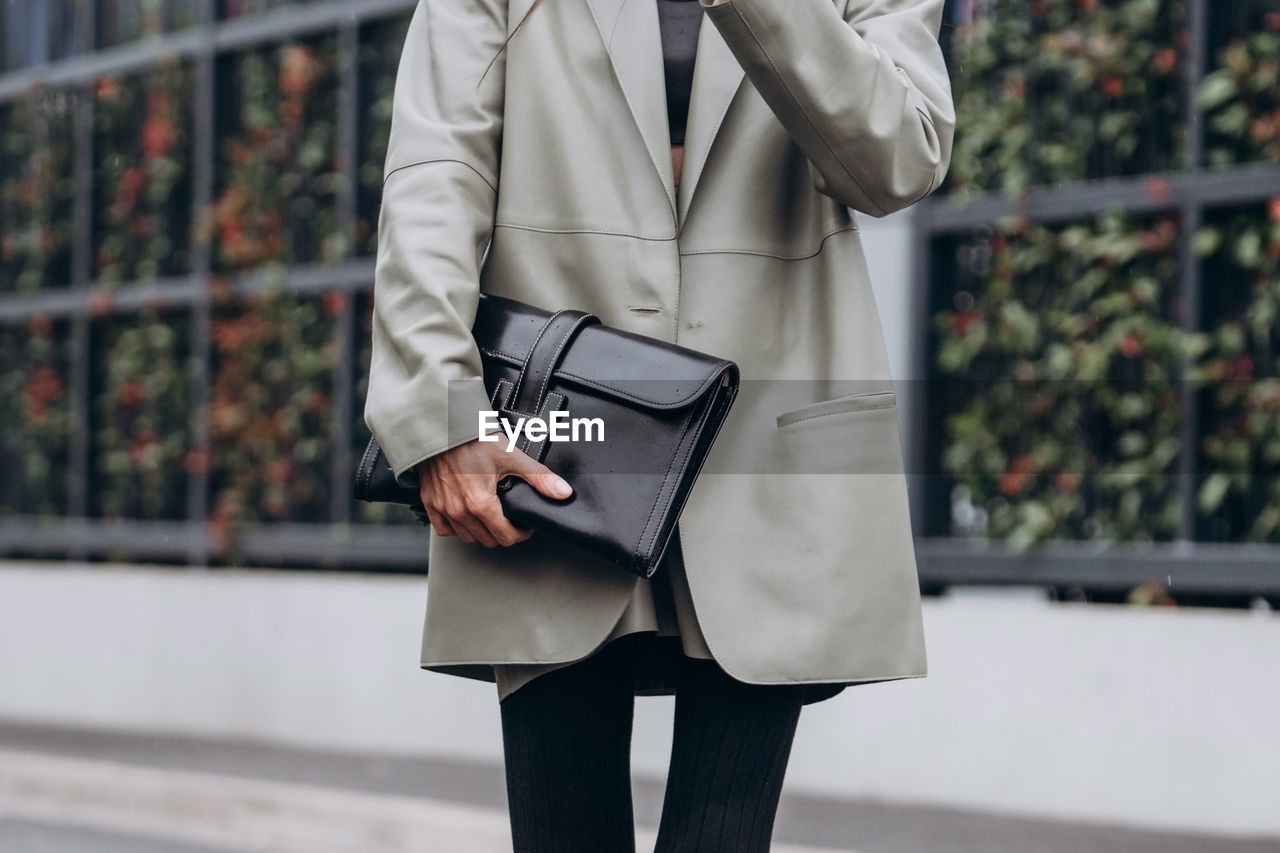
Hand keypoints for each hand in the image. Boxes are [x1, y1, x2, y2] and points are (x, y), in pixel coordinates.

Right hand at [414, 438, 572, 546]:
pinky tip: (466, 514)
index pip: (506, 538)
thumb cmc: (474, 438)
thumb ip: (540, 478)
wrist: (443, 425)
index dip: (521, 534)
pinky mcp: (430, 502)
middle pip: (488, 540)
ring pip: (467, 537)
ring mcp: (443, 508)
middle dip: (503, 533)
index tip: (524, 526)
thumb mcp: (511, 456)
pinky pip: (444, 528)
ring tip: (491, 516)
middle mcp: (460, 511)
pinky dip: (456, 526)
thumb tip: (563, 492)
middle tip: (510, 519)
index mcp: (481, 504)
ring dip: (481, 531)